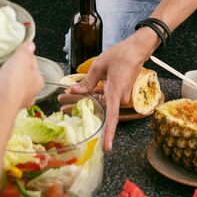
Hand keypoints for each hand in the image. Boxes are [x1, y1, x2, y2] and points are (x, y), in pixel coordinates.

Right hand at [0, 42, 43, 109]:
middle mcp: (25, 92)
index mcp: (36, 81)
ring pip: (0, 81)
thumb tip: (30, 44)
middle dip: (6, 64)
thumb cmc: (14, 81)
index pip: (31, 63)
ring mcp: (9, 98)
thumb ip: (26, 51)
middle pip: (15, 73)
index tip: (15, 47)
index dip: (23, 54)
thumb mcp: (22, 59)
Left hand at [70, 32, 152, 150]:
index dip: (109, 133)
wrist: (136, 50)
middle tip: (60, 107)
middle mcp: (118, 98)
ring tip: (64, 99)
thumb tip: (73, 91)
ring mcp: (119, 96)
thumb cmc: (119, 55)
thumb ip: (87, 81)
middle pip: (97, 108)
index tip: (106, 147)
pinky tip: (79, 94)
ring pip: (99, 103)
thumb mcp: (99, 65)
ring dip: (83, 101)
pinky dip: (92, 96)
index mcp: (114, 91)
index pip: (112, 117)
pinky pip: (104, 98)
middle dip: (77, 108)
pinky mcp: (118, 93)